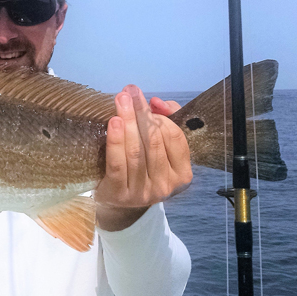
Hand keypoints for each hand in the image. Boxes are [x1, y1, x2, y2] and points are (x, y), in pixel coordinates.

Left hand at [95, 85, 192, 230]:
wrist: (120, 203)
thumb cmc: (142, 168)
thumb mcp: (160, 149)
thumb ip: (166, 121)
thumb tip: (157, 103)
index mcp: (182, 174)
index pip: (174, 138)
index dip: (160, 117)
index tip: (145, 99)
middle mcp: (166, 186)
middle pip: (153, 142)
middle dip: (141, 113)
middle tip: (128, 92)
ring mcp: (143, 192)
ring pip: (136, 151)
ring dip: (128, 122)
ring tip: (120, 100)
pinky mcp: (120, 194)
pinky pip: (118, 164)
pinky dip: (116, 141)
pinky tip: (114, 123)